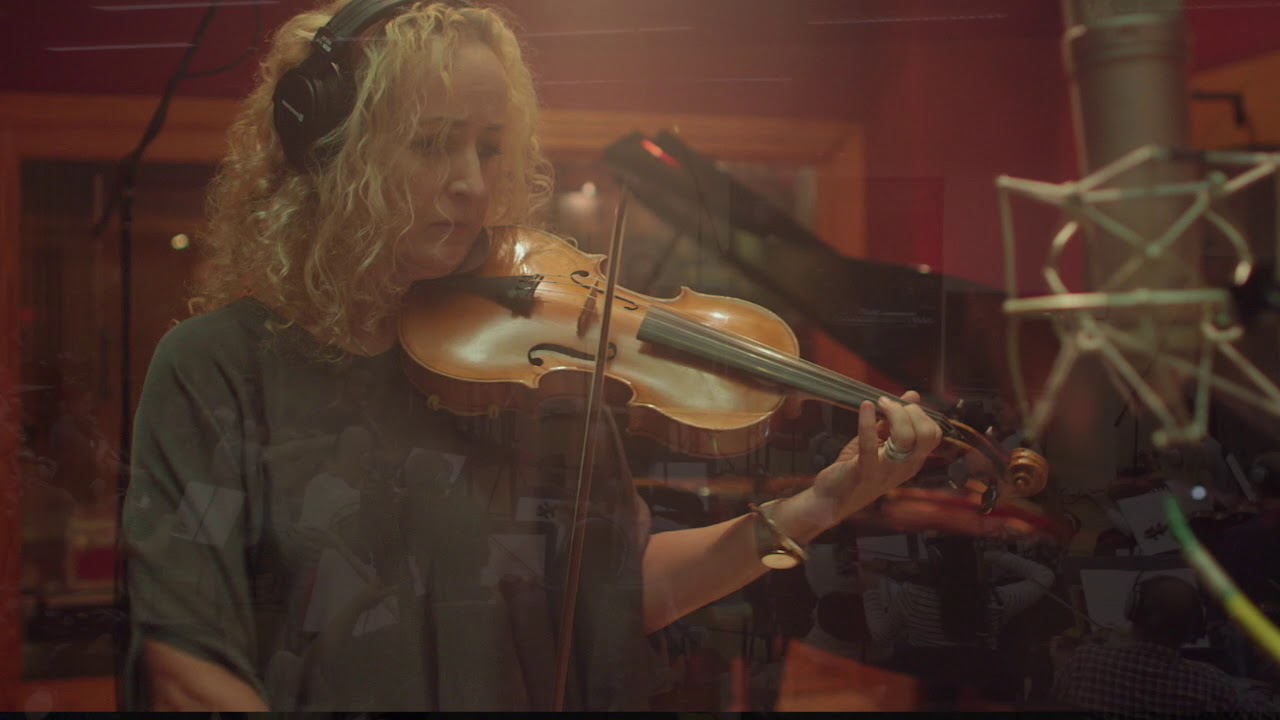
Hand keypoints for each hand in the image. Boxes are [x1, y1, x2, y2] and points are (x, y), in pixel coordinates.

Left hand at [812, 390, 941, 519]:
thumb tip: (913, 395)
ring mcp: (888, 472)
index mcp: (912, 461)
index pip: (933, 434)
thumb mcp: (878, 442)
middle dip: (910, 411)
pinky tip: (865, 407)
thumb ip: (894, 421)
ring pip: (906, 438)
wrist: (830, 500)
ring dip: (894, 414)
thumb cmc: (855, 469)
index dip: (920, 414)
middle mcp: (906, 468)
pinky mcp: (866, 473)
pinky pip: (871, 445)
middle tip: (887, 403)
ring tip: (878, 404)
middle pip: (926, 434)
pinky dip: (867, 423)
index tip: (899, 405)